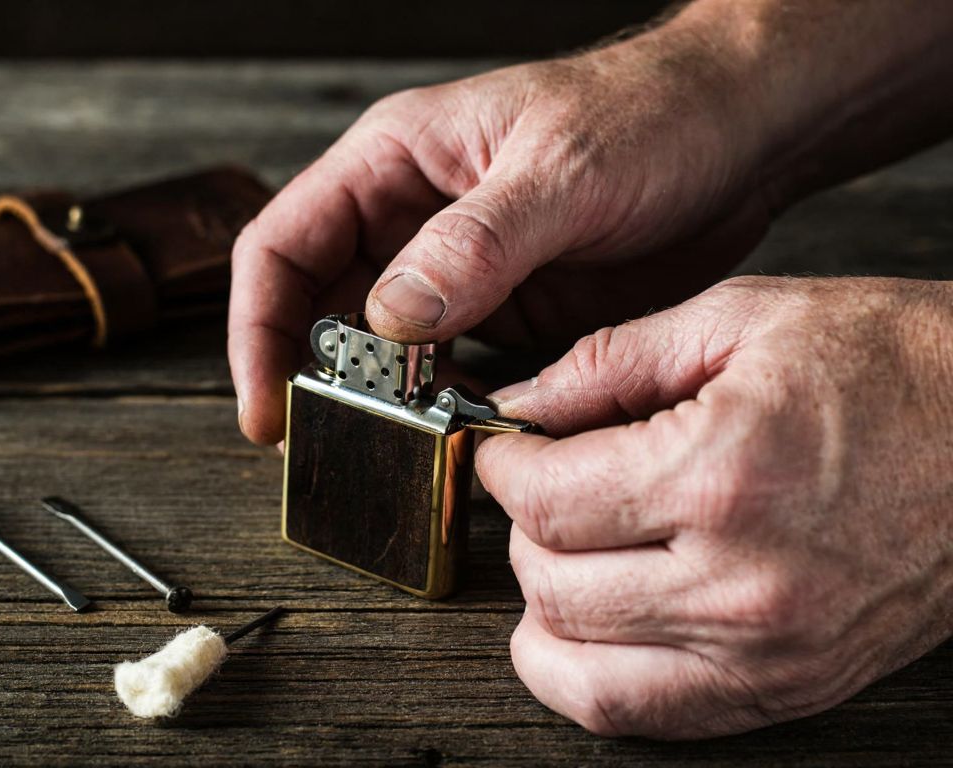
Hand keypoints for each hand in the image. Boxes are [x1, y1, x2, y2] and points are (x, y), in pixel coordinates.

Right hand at [229, 26, 778, 444]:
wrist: (744, 130)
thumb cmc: (653, 111)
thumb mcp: (562, 170)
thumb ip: (475, 243)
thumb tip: (390, 317)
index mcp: (394, 160)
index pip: (284, 244)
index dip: (259, 328)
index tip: (268, 403)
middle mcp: (409, 216)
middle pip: (317, 304)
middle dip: (312, 375)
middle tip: (326, 443)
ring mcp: (453, 265)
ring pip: (376, 344)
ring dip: (373, 397)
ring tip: (385, 449)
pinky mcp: (501, 304)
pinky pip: (442, 366)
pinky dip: (434, 403)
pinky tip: (450, 432)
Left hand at [478, 276, 952, 737]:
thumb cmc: (898, 365)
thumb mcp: (745, 317)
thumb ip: (608, 360)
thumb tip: (520, 402)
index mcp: (719, 474)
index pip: (542, 500)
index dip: (503, 464)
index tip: (510, 444)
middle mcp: (739, 581)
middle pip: (549, 585)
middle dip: (522, 528)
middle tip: (544, 485)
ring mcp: (766, 652)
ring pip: (575, 667)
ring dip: (544, 608)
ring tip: (566, 551)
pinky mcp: (787, 689)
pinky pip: (641, 716)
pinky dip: (589, 676)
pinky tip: (594, 622)